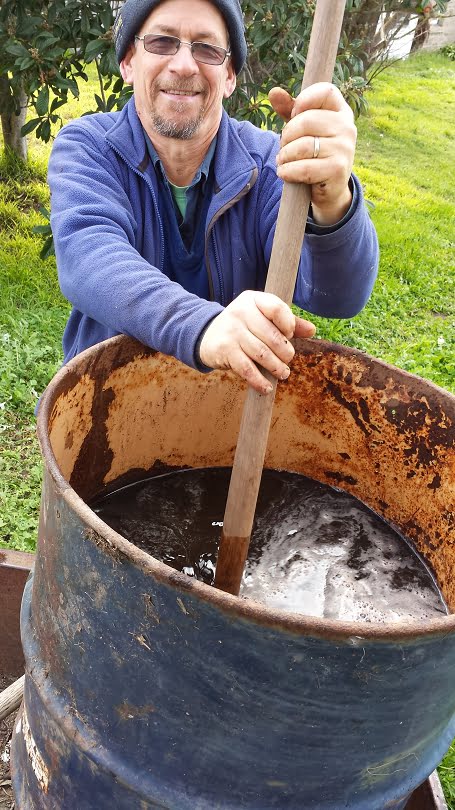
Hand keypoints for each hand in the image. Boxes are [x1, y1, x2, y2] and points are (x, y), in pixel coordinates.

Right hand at [198, 290, 315, 394]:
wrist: (207, 336)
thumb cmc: (243, 327)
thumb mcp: (262, 318)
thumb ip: (287, 322)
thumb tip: (312, 330)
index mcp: (253, 300)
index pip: (277, 309)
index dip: (288, 325)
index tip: (289, 335)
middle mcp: (240, 312)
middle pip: (273, 336)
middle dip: (285, 353)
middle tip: (287, 360)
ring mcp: (232, 331)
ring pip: (262, 354)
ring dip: (276, 368)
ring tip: (282, 373)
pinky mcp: (225, 350)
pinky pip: (247, 369)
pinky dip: (259, 381)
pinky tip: (266, 387)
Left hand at [269, 82, 355, 224]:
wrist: (330, 188)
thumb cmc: (315, 152)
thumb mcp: (303, 129)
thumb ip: (290, 110)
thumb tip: (273, 92)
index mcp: (341, 111)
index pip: (326, 91)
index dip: (305, 99)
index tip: (294, 113)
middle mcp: (347, 127)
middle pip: (307, 120)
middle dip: (287, 135)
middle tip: (283, 146)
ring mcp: (345, 148)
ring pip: (303, 146)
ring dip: (285, 155)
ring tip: (283, 160)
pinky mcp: (338, 169)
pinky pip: (304, 167)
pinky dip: (288, 171)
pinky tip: (284, 172)